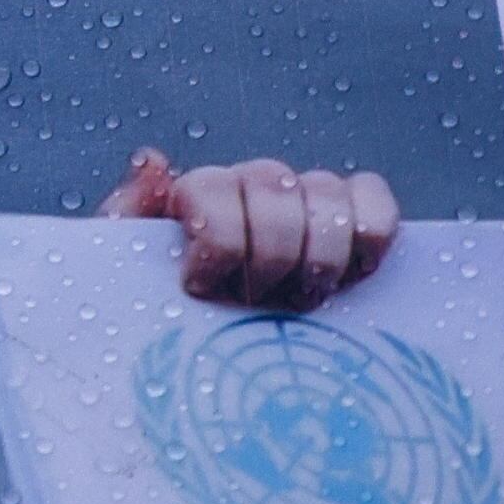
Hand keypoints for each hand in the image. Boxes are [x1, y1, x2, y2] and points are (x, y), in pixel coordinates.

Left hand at [103, 149, 396, 309]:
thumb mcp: (131, 269)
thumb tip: (153, 160)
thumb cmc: (169, 308)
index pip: (214, 192)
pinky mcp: (354, 213)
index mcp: (202, 191)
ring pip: (327, 193)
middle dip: (271, 258)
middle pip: (274, 193)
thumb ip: (129, 212)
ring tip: (304, 299)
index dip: (217, 243)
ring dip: (321, 256)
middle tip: (260, 301)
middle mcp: (255, 182)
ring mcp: (306, 194)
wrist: (213, 343)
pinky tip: (354, 275)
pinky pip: (375, 200)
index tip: (202, 288)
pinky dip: (371, 234)